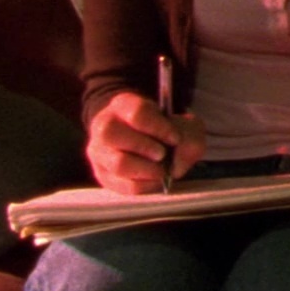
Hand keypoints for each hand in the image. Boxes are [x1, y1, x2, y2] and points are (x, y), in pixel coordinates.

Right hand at [86, 91, 205, 194]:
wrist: (150, 142)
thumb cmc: (166, 130)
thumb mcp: (183, 124)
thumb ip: (189, 136)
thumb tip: (176, 162)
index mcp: (123, 105)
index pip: (136, 113)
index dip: (158, 127)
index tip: (175, 138)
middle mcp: (104, 126)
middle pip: (112, 134)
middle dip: (144, 147)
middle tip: (163, 154)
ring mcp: (100, 152)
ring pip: (118, 164)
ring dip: (146, 169)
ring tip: (161, 169)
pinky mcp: (103, 175)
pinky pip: (122, 185)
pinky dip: (145, 185)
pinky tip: (155, 178)